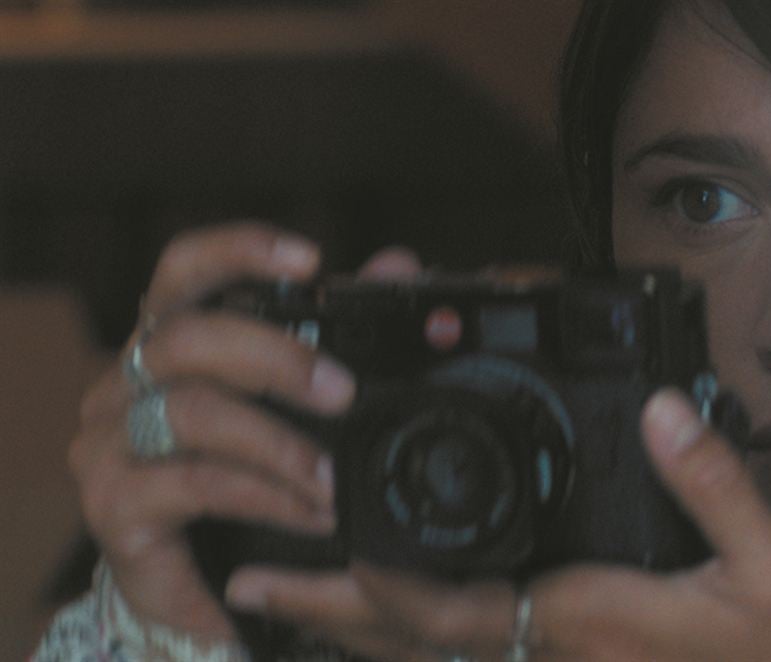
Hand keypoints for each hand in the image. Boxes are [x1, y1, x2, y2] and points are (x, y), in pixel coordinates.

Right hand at [69, 221, 418, 640]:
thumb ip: (341, 331)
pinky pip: (194, 483)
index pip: (184, 269)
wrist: (205, 585)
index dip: (239, 250)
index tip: (311, 258)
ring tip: (334, 480)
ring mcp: (107, 441)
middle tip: (345, 393)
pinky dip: (265, 495)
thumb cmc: (250, 478)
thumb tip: (399, 264)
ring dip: (279, 444)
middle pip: (187, 336)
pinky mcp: (111, 503)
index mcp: (169, 342)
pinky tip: (311, 514)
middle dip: (278, 358)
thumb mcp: (300, 405)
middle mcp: (123, 381)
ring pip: (191, 411)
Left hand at [224, 389, 770, 660]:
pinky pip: (463, 656)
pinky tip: (380, 622)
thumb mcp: (769, 565)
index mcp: (585, 617)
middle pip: (414, 638)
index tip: (331, 538)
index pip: (460, 606)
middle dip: (329, 607)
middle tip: (254, 577)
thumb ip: (712, 485)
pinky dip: (405, 638)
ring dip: (351, 626)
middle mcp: (550, 650)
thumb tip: (661, 411)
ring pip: (428, 656)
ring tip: (285, 597)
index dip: (387, 579)